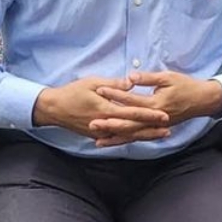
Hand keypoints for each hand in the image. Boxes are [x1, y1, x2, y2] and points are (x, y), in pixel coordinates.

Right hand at [32, 77, 169, 141]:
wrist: (54, 109)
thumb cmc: (73, 92)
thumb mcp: (93, 83)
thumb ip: (114, 85)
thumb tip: (132, 83)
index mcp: (106, 110)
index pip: (132, 113)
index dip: (150, 115)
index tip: (164, 116)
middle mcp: (105, 124)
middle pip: (133, 129)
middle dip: (151, 129)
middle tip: (168, 129)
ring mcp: (101, 132)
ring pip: (126, 136)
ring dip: (144, 136)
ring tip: (159, 135)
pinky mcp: (96, 135)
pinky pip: (117, 138)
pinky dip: (129, 139)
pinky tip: (140, 139)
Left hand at [91, 72, 221, 147]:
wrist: (202, 100)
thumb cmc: (185, 85)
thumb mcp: (167, 77)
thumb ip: (147, 78)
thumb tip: (129, 76)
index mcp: (156, 104)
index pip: (131, 100)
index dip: (115, 94)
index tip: (100, 90)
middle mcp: (155, 119)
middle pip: (129, 123)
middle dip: (109, 124)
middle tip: (91, 123)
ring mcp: (156, 126)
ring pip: (132, 135)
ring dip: (115, 137)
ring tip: (97, 140)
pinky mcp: (156, 129)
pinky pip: (138, 137)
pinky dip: (125, 141)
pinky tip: (112, 143)